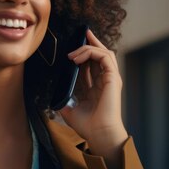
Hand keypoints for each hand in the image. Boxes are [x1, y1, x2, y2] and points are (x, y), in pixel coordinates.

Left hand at [60, 29, 127, 168]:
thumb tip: (56, 90)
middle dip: (90, 42)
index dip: (84, 53)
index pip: (92, 63)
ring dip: (88, 48)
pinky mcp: (113, 77)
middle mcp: (105, 80)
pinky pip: (105, 56)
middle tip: (81, 34)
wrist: (98, 134)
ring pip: (104, 52)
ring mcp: (111, 78)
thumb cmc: (87, 125)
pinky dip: (91, 52)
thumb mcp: (69, 108)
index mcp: (97, 86)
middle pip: (100, 54)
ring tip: (73, 52)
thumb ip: (64, 98)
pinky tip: (77, 59)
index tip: (74, 46)